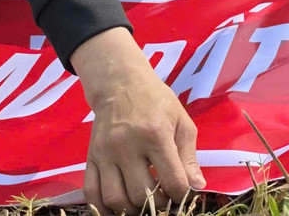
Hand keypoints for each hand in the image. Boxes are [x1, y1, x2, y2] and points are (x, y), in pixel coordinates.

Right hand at [73, 28, 202, 211]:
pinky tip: (118, 209)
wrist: (120, 84)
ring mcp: (105, 153)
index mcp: (156, 135)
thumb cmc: (157, 101)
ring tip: (145, 204)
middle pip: (142, 194)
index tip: (183, 195)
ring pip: (115, 198)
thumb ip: (189, 157)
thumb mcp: (181, 122)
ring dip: (133, 209)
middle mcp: (128, 146)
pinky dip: (103, 208)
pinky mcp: (91, 157)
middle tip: (165, 200)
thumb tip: (197, 187)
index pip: (171, 180)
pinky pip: (91, 192)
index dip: (181, 195)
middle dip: (158, 205)